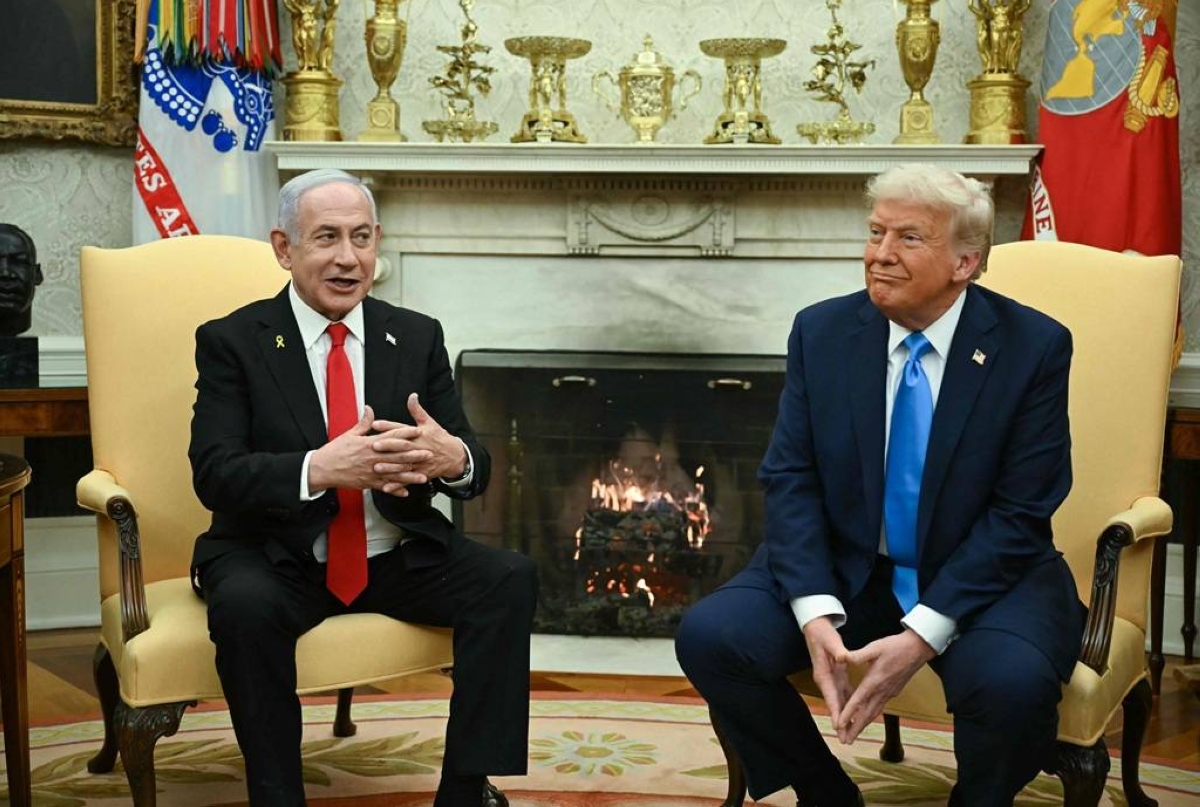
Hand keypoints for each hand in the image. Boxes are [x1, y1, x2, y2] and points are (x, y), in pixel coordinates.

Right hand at [306, 405, 428, 496]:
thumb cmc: (335, 451)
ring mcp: (370, 472)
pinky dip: (394, 490)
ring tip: (423, 477)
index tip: (418, 432)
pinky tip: (405, 492)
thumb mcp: (349, 434)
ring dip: (409, 476)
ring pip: (394, 474)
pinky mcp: (367, 483)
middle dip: (414, 455)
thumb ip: (363, 423)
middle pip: (397, 456)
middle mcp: (372, 458)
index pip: (391, 437)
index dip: (405, 434)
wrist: (322, 469)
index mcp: (368, 444)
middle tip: (428, 454)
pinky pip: (383, 487)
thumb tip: (370, 409)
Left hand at [370, 393, 467, 493]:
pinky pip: (408, 480)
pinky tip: (386, 487)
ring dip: (391, 467)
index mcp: (419, 435)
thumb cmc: (439, 438)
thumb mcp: (429, 422)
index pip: (402, 429)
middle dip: (388, 447)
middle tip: (373, 446)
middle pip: (402, 447)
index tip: (376, 424)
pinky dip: (397, 484)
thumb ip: (417, 410)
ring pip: (404, 465)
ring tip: (377, 467)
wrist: (454, 456)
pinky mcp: (421, 474)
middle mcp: (419, 448)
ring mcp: (420, 462)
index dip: (389, 426)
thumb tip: (412, 395)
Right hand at [801, 617, 852, 731]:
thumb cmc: (822, 634)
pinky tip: (857, 714)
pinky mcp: (837, 677)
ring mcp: (831, 680)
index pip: (830, 695)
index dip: (835, 710)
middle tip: (846, 739)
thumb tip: (844, 658)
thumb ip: (838, 651)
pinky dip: (850, 705)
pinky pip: (845, 694)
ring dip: (845, 717)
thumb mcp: (830, 641)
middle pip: (835, 704)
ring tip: (852, 733)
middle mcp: (826, 680)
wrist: (816, 628)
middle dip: (840, 722)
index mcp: (823, 674)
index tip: (838, 725)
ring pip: (840, 702)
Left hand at [835, 629, 934, 743]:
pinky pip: (880, 708)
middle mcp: (882, 690)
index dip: (848, 714)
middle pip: (866, 714)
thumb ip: (857, 655)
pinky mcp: (893, 692)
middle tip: (845, 741)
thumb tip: (842, 658)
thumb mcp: (875, 647)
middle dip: (855, 728)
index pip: (858, 700)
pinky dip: (871, 716)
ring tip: (853, 736)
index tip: (839, 725)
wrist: (918, 649)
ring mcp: (889, 693)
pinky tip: (866, 719)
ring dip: (863, 725)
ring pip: (874, 713)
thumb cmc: (896, 646)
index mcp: (875, 680)